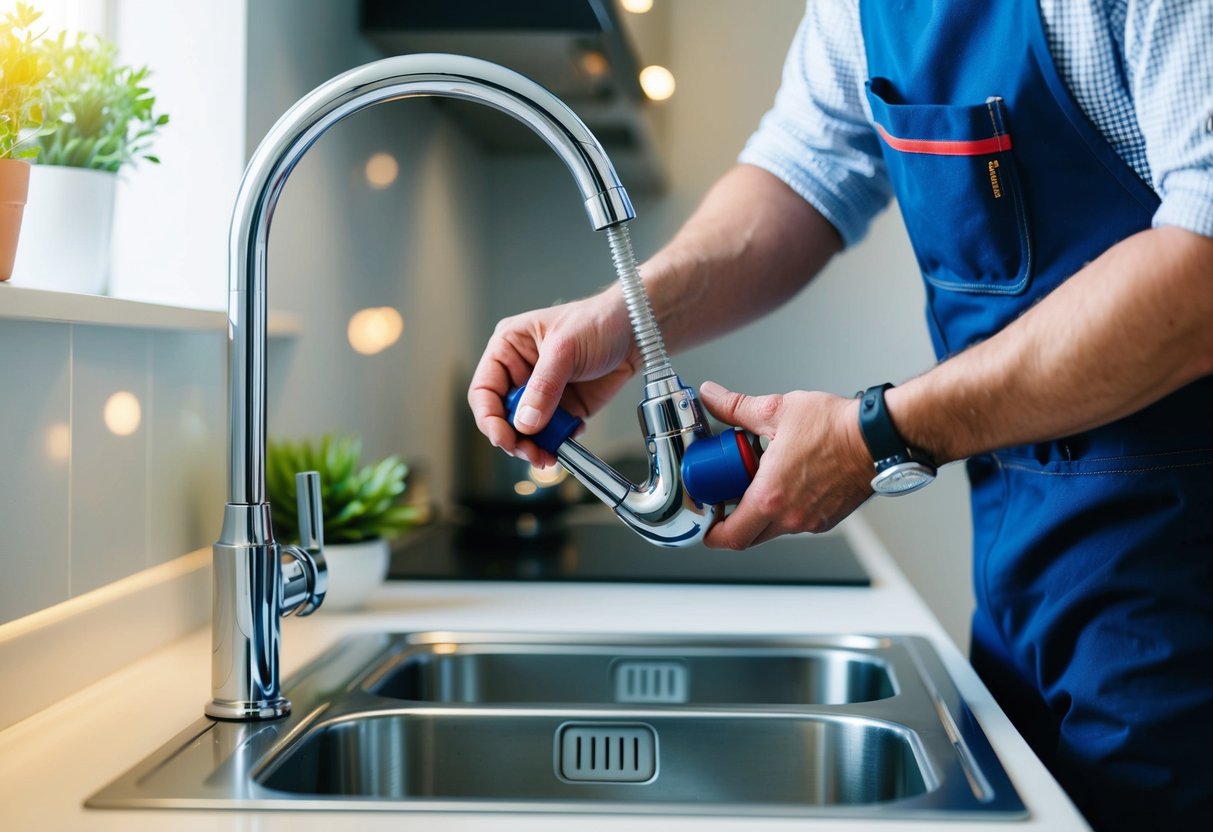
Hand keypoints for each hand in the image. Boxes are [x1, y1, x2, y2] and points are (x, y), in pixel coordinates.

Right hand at [468, 289, 638, 467]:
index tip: (504, 438)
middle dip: (514, 438)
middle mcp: (520, 372)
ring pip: (525, 431)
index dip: (490, 418)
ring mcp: (542, 393)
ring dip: (535, 447)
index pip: (484, 390)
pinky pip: (552, 434)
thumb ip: (544, 387)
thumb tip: (526, 422)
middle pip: (502, 417)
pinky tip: (572, 434)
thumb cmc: (597, 321)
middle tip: (530, 453)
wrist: (636, 331)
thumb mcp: (565, 349)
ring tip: (549, 455)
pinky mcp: (563, 408)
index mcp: (508, 349)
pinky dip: (559, 442)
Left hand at [698, 381, 872, 548]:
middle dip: (733, 522)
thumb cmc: (835, 428)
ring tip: (759, 478)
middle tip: (727, 497)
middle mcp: (791, 517)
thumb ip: (737, 408)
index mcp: (771, 497)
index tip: (706, 518)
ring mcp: (812, 521)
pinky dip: (785, 508)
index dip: (712, 532)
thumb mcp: (776, 411)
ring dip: (761, 512)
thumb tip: (712, 396)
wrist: (879, 437)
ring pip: (774, 528)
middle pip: (749, 537)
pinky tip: (787, 479)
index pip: (731, 535)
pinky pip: (797, 521)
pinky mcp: (829, 518)